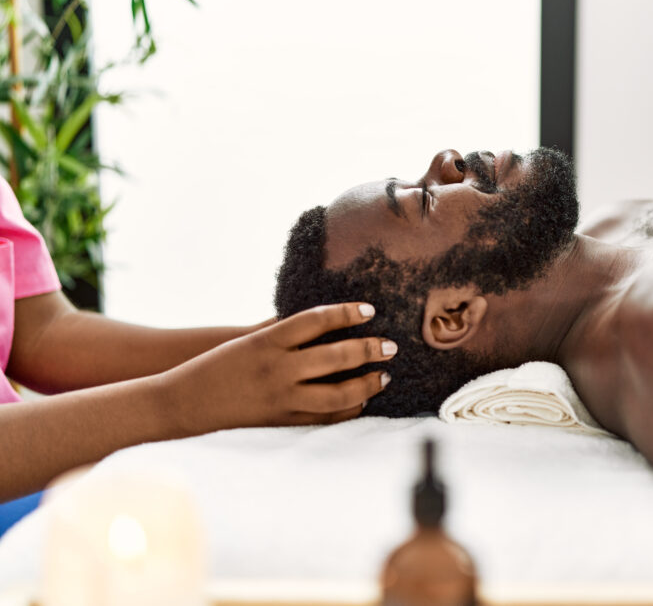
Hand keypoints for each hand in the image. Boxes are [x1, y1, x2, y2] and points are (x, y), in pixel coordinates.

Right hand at [160, 302, 395, 432]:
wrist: (184, 401)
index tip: (370, 310)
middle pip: (336, 356)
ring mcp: (282, 396)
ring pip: (338, 392)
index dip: (347, 313)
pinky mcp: (282, 419)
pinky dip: (349, 408)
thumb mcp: (248, 338)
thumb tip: (323, 317)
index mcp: (267, 340)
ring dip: (366, 383)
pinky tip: (363, 400)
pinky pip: (325, 417)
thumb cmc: (218, 363)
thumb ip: (284, 329)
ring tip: (383, 375)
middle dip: (369, 350)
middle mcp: (277, 368)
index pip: (317, 319)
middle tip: (391, 345)